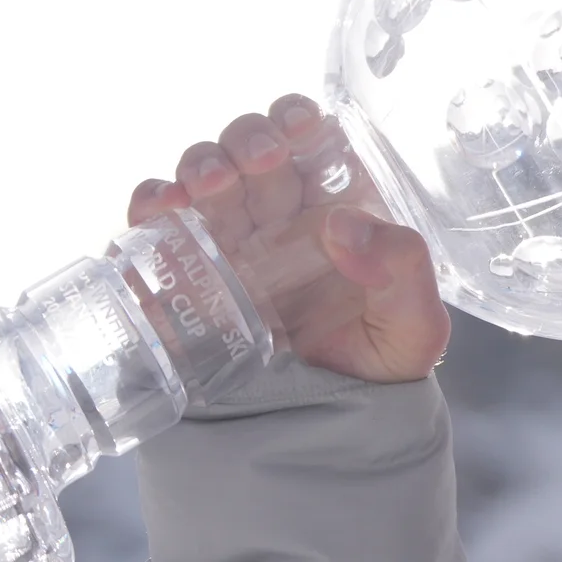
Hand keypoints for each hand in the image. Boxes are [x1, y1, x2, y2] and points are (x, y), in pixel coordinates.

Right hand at [125, 94, 451, 383]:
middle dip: (248, 139)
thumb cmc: (377, 372)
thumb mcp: (413, 327)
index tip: (299, 126)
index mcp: (336, 213)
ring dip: (200, 164)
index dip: (299, 121)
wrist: (322, 441)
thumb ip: (401, 270)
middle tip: (258, 160)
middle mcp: (278, 220)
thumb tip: (344, 225)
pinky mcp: (181, 277)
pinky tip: (161, 209)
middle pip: (251, 151)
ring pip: (201, 178)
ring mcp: (226, 245)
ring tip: (209, 185)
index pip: (313, 144)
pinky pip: (154, 228)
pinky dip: (149, 206)